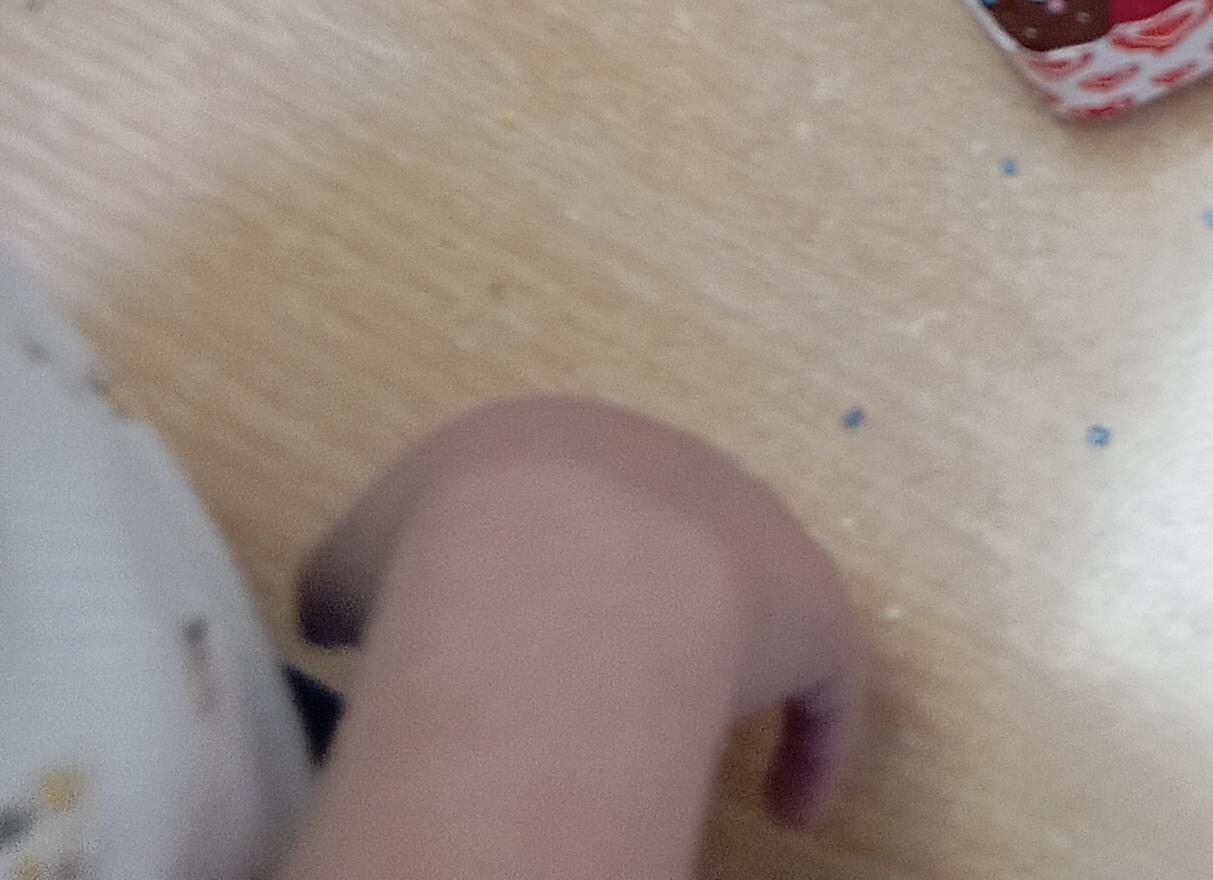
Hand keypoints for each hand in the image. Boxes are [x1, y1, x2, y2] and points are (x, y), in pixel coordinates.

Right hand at [297, 398, 865, 839]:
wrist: (544, 563)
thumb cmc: (437, 555)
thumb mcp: (356, 559)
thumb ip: (353, 582)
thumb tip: (340, 616)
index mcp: (560, 446)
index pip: (562, 504)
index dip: (543, 573)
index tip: (521, 642)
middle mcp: (668, 468)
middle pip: (668, 539)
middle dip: (644, 610)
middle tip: (607, 701)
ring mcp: (749, 529)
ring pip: (752, 599)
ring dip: (729, 670)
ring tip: (689, 752)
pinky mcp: (807, 602)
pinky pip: (829, 680)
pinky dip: (815, 742)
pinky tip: (788, 809)